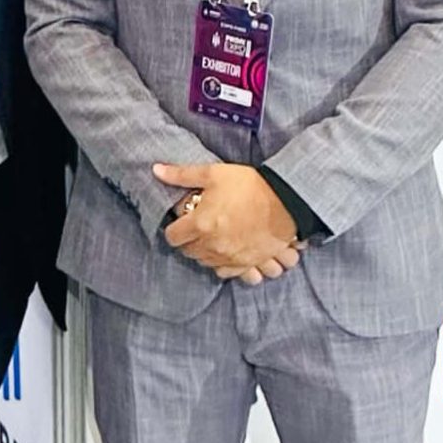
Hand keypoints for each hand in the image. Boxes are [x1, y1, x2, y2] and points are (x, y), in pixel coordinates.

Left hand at [153, 161, 300, 282]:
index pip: (173, 237)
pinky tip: (226, 250)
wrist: (286, 201)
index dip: (175, 228)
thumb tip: (156, 170)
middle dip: (189, 240)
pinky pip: (225, 272)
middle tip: (198, 226)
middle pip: (188, 251)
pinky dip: (222, 263)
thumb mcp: (213, 174)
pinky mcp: (247, 263)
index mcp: (201, 224)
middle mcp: (212, 245)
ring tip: (213, 235)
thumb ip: (182, 175)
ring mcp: (230, 257)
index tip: (182, 221)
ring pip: (205, 262)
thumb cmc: (249, 185)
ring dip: (205, 251)